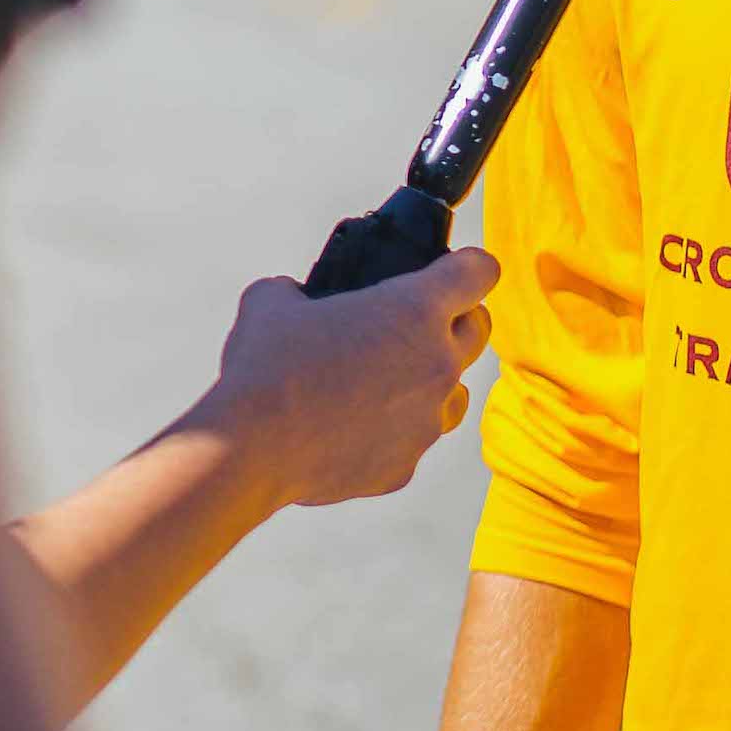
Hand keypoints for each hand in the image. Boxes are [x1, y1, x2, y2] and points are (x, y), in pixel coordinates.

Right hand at [188, 252, 498, 508]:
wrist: (251, 448)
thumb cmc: (266, 365)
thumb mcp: (272, 301)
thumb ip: (299, 290)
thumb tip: (296, 298)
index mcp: (416, 309)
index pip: (479, 270)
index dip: (468, 263)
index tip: (453, 267)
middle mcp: (437, 364)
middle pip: (480, 330)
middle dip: (458, 319)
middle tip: (418, 321)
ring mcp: (427, 421)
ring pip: (454, 393)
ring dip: (432, 381)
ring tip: (384, 380)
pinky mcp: (405, 466)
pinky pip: (411, 441)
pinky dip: (390, 431)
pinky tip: (348, 427)